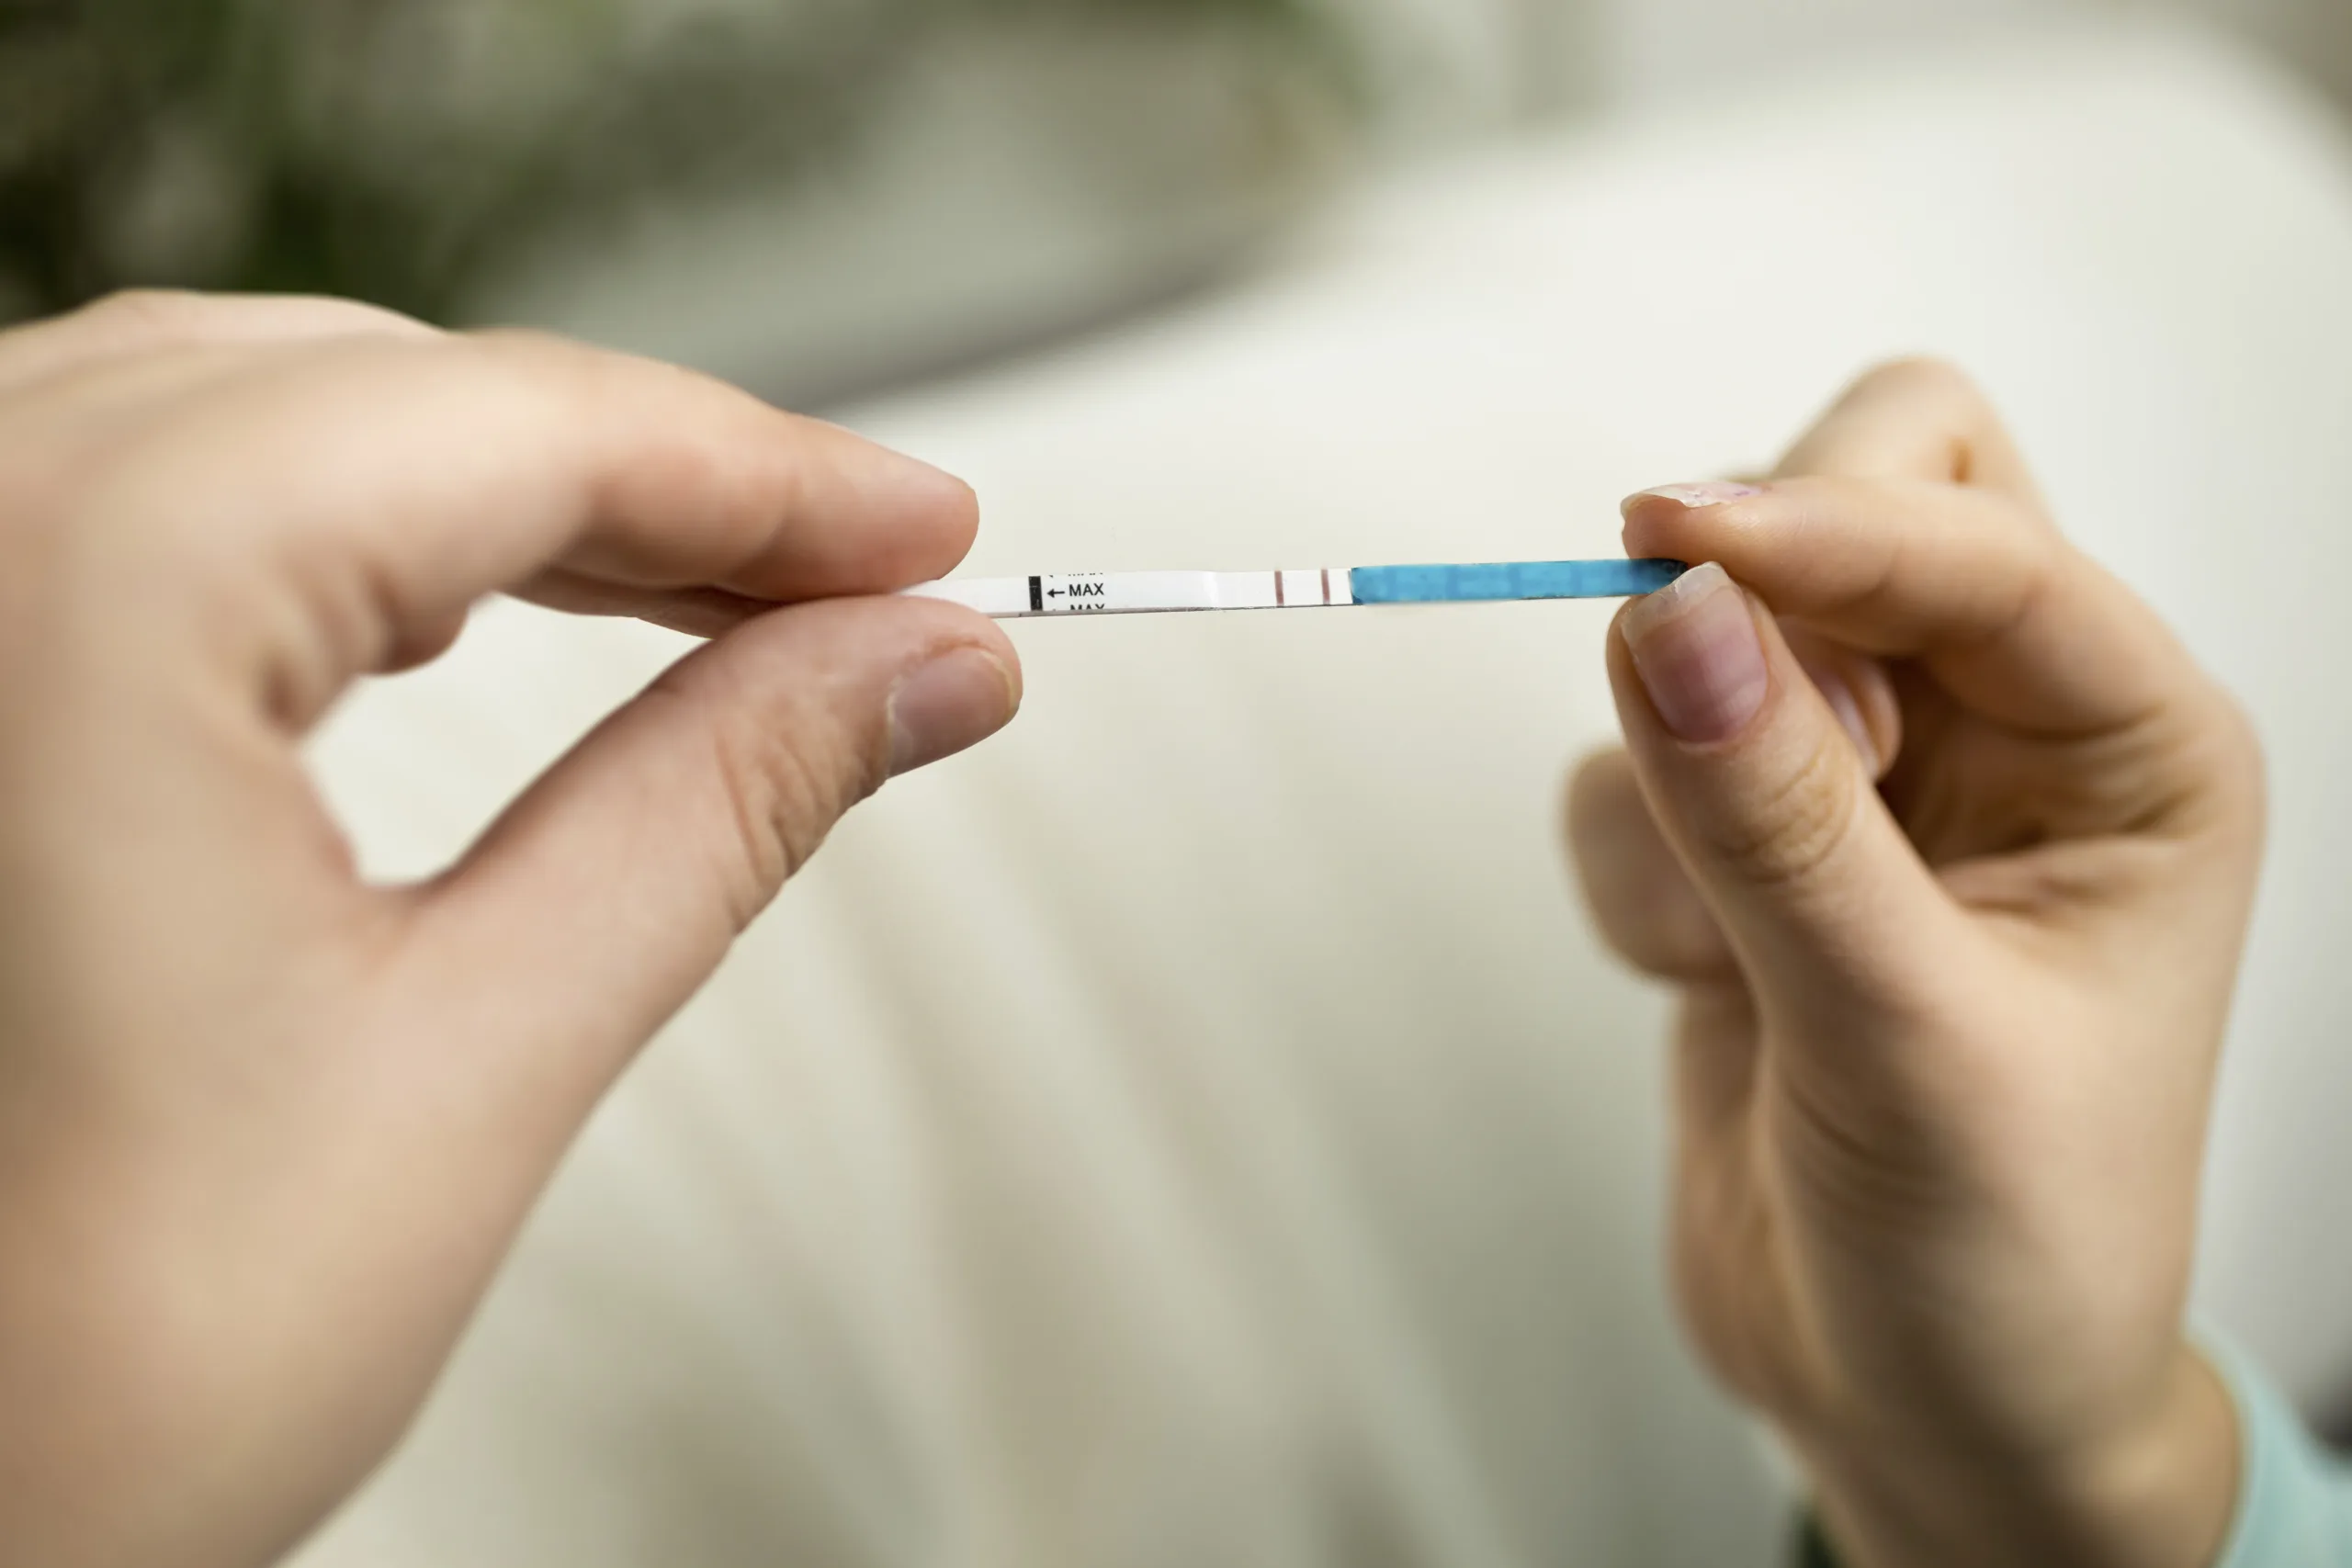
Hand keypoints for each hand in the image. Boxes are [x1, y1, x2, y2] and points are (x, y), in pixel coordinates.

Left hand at [0, 292, 1019, 1567]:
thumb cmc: (49, 1390)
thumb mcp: (466, 1073)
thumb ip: (717, 813)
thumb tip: (913, 671)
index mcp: (69, 607)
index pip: (511, 431)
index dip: (766, 476)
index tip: (924, 535)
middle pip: (392, 392)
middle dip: (656, 477)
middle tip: (858, 581)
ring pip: (263, 410)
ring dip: (507, 480)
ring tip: (711, 581)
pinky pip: (140, 486)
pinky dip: (343, 515)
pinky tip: (458, 582)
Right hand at [1569, 361, 2262, 1565]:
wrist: (1919, 1403)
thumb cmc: (1999, 1253)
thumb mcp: (1906, 1040)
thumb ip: (1779, 825)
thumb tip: (1660, 613)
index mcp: (2130, 747)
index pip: (1979, 541)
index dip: (1826, 524)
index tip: (1663, 544)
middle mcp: (2006, 731)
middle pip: (1871, 490)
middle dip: (1769, 587)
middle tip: (1735, 742)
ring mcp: (1867, 782)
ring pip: (1720, 626)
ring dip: (1681, 776)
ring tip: (1736, 943)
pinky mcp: (1745, 846)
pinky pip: (1629, 763)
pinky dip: (1628, 867)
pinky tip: (1699, 980)